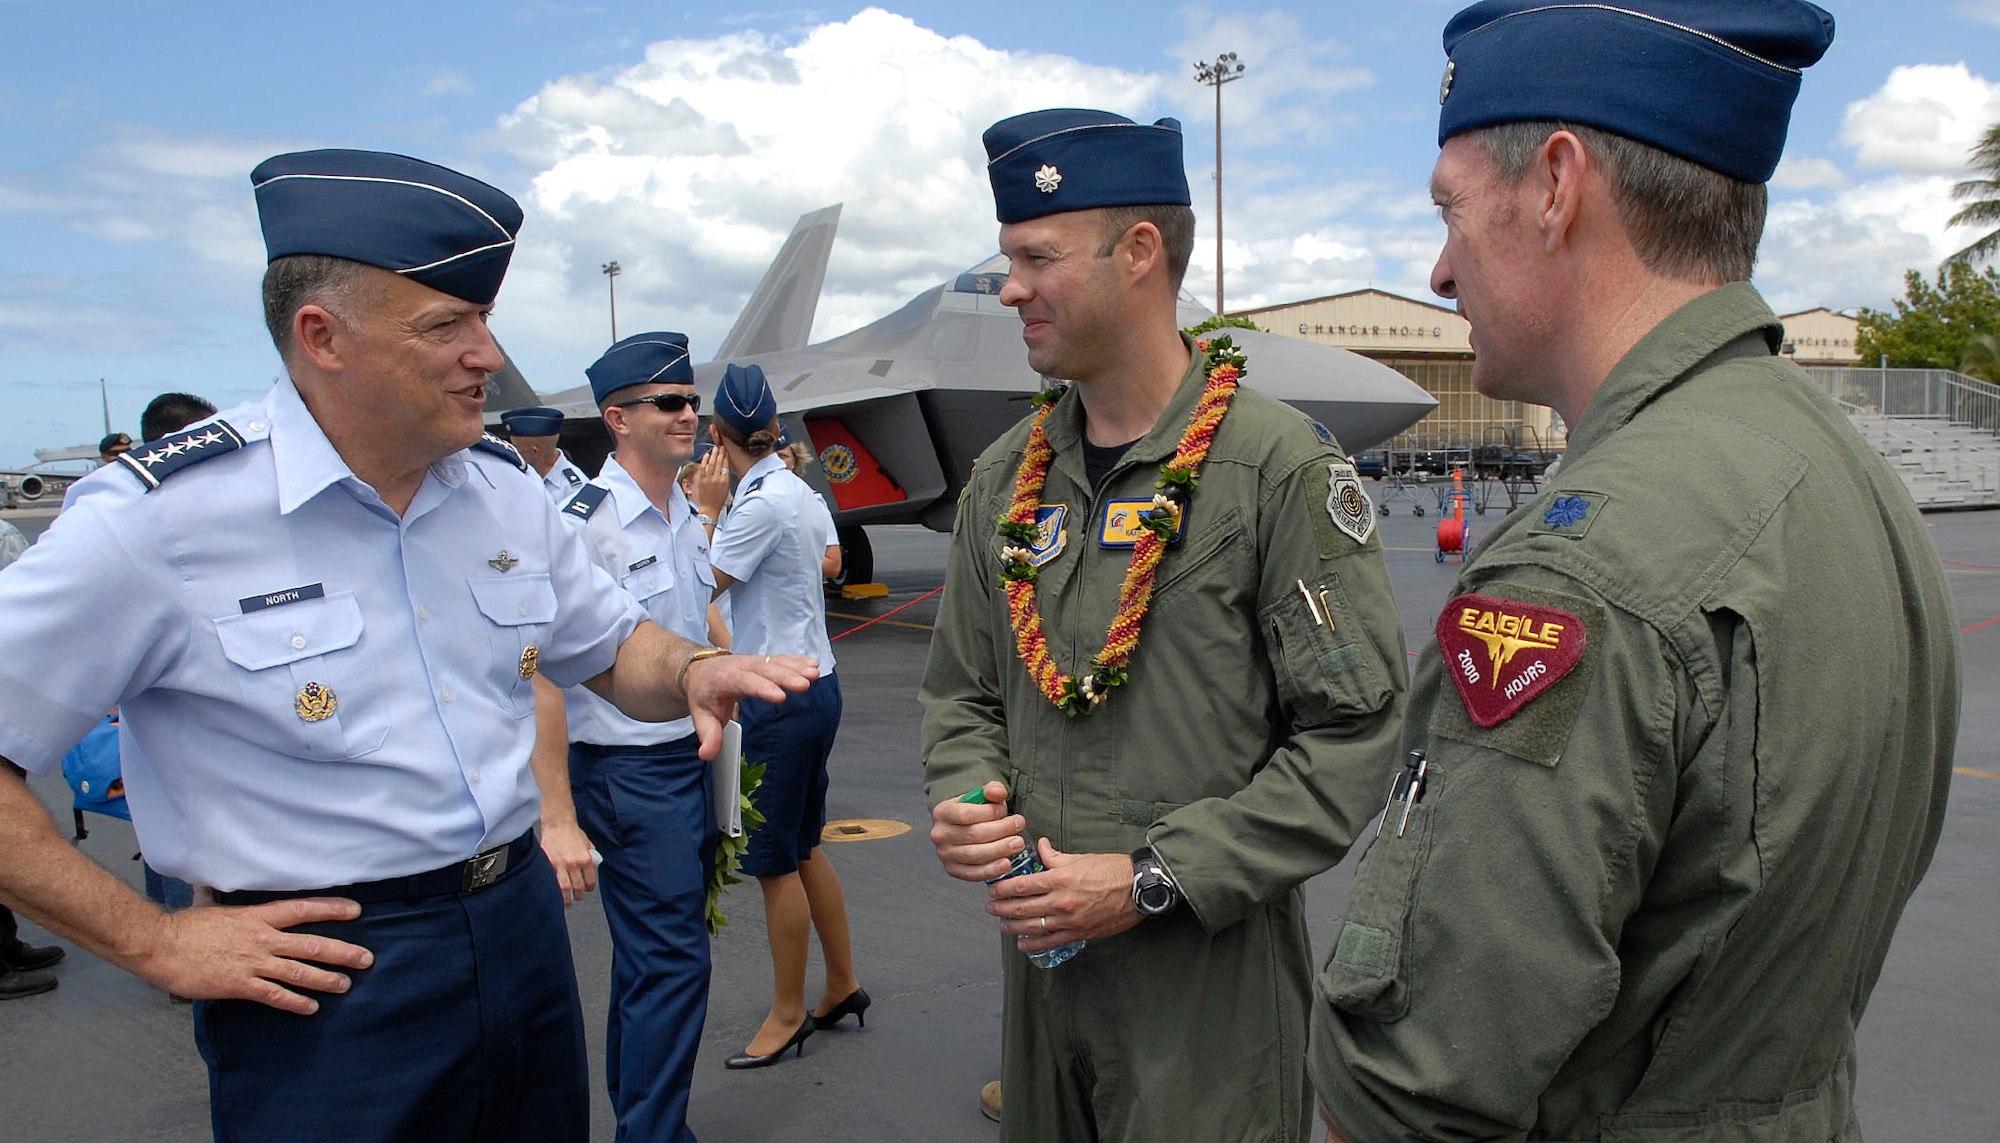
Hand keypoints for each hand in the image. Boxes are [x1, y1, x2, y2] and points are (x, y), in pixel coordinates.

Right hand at [134, 898, 374, 1014]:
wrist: (159, 944)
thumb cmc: (185, 927)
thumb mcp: (218, 909)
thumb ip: (237, 911)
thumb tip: (237, 906)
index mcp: (257, 916)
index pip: (303, 909)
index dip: (331, 909)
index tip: (355, 910)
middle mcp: (262, 938)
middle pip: (311, 944)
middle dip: (342, 952)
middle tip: (365, 958)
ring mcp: (252, 962)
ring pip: (299, 971)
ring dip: (326, 979)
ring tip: (345, 985)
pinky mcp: (240, 985)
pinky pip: (275, 995)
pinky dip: (296, 1002)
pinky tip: (311, 1008)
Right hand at [540, 820, 597, 905]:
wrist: (558, 824)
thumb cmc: (573, 833)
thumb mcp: (588, 845)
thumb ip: (591, 859)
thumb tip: (592, 873)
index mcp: (586, 859)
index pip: (590, 882)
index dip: (589, 888)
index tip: (587, 889)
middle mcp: (573, 863)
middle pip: (577, 888)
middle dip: (578, 896)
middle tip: (577, 897)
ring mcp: (560, 865)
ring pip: (564, 889)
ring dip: (566, 898)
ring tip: (567, 901)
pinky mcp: (548, 864)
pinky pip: (551, 881)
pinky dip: (554, 889)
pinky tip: (555, 893)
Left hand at [685, 652, 818, 759]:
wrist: (702, 670)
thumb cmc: (704, 693)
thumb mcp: (700, 715)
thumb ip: (708, 735)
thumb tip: (707, 754)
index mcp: (724, 679)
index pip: (744, 682)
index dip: (762, 688)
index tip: (780, 697)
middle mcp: (741, 666)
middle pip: (765, 670)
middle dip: (786, 676)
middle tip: (804, 684)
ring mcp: (754, 662)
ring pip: (776, 663)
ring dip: (796, 667)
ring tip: (814, 673)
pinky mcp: (764, 662)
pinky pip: (782, 659)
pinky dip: (798, 661)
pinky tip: (813, 665)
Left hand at [694, 448, 730, 520]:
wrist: (710, 508)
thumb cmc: (719, 500)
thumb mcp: (726, 488)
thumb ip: (726, 477)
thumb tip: (725, 467)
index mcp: (725, 481)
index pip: (726, 465)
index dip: (726, 457)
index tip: (726, 451)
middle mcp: (717, 479)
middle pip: (719, 463)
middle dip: (720, 453)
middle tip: (721, 447)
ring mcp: (708, 479)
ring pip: (711, 464)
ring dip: (713, 455)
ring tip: (714, 449)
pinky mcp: (701, 481)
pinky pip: (703, 468)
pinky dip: (705, 461)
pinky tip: (706, 456)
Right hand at [928, 780, 1025, 881]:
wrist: (963, 828)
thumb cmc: (974, 812)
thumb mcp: (982, 796)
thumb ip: (992, 790)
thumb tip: (998, 793)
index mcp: (942, 812)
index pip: (965, 813)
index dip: (989, 813)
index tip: (1005, 811)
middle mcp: (940, 834)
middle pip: (972, 834)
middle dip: (1000, 830)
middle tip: (1019, 825)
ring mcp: (945, 854)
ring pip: (973, 855)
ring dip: (999, 850)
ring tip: (1018, 843)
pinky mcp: (953, 870)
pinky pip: (973, 873)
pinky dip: (991, 870)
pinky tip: (1006, 863)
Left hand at [986, 840, 1141, 951]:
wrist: (1138, 889)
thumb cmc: (1112, 870)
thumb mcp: (1081, 857)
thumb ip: (1055, 856)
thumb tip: (1040, 847)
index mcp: (1060, 878)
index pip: (1022, 885)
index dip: (1002, 888)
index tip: (993, 889)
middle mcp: (1061, 901)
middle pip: (1021, 908)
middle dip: (1001, 909)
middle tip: (990, 907)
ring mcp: (1069, 920)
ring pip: (1032, 927)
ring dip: (1013, 927)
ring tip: (1002, 924)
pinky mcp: (1079, 933)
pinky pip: (1051, 942)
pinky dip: (1034, 944)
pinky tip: (1022, 944)